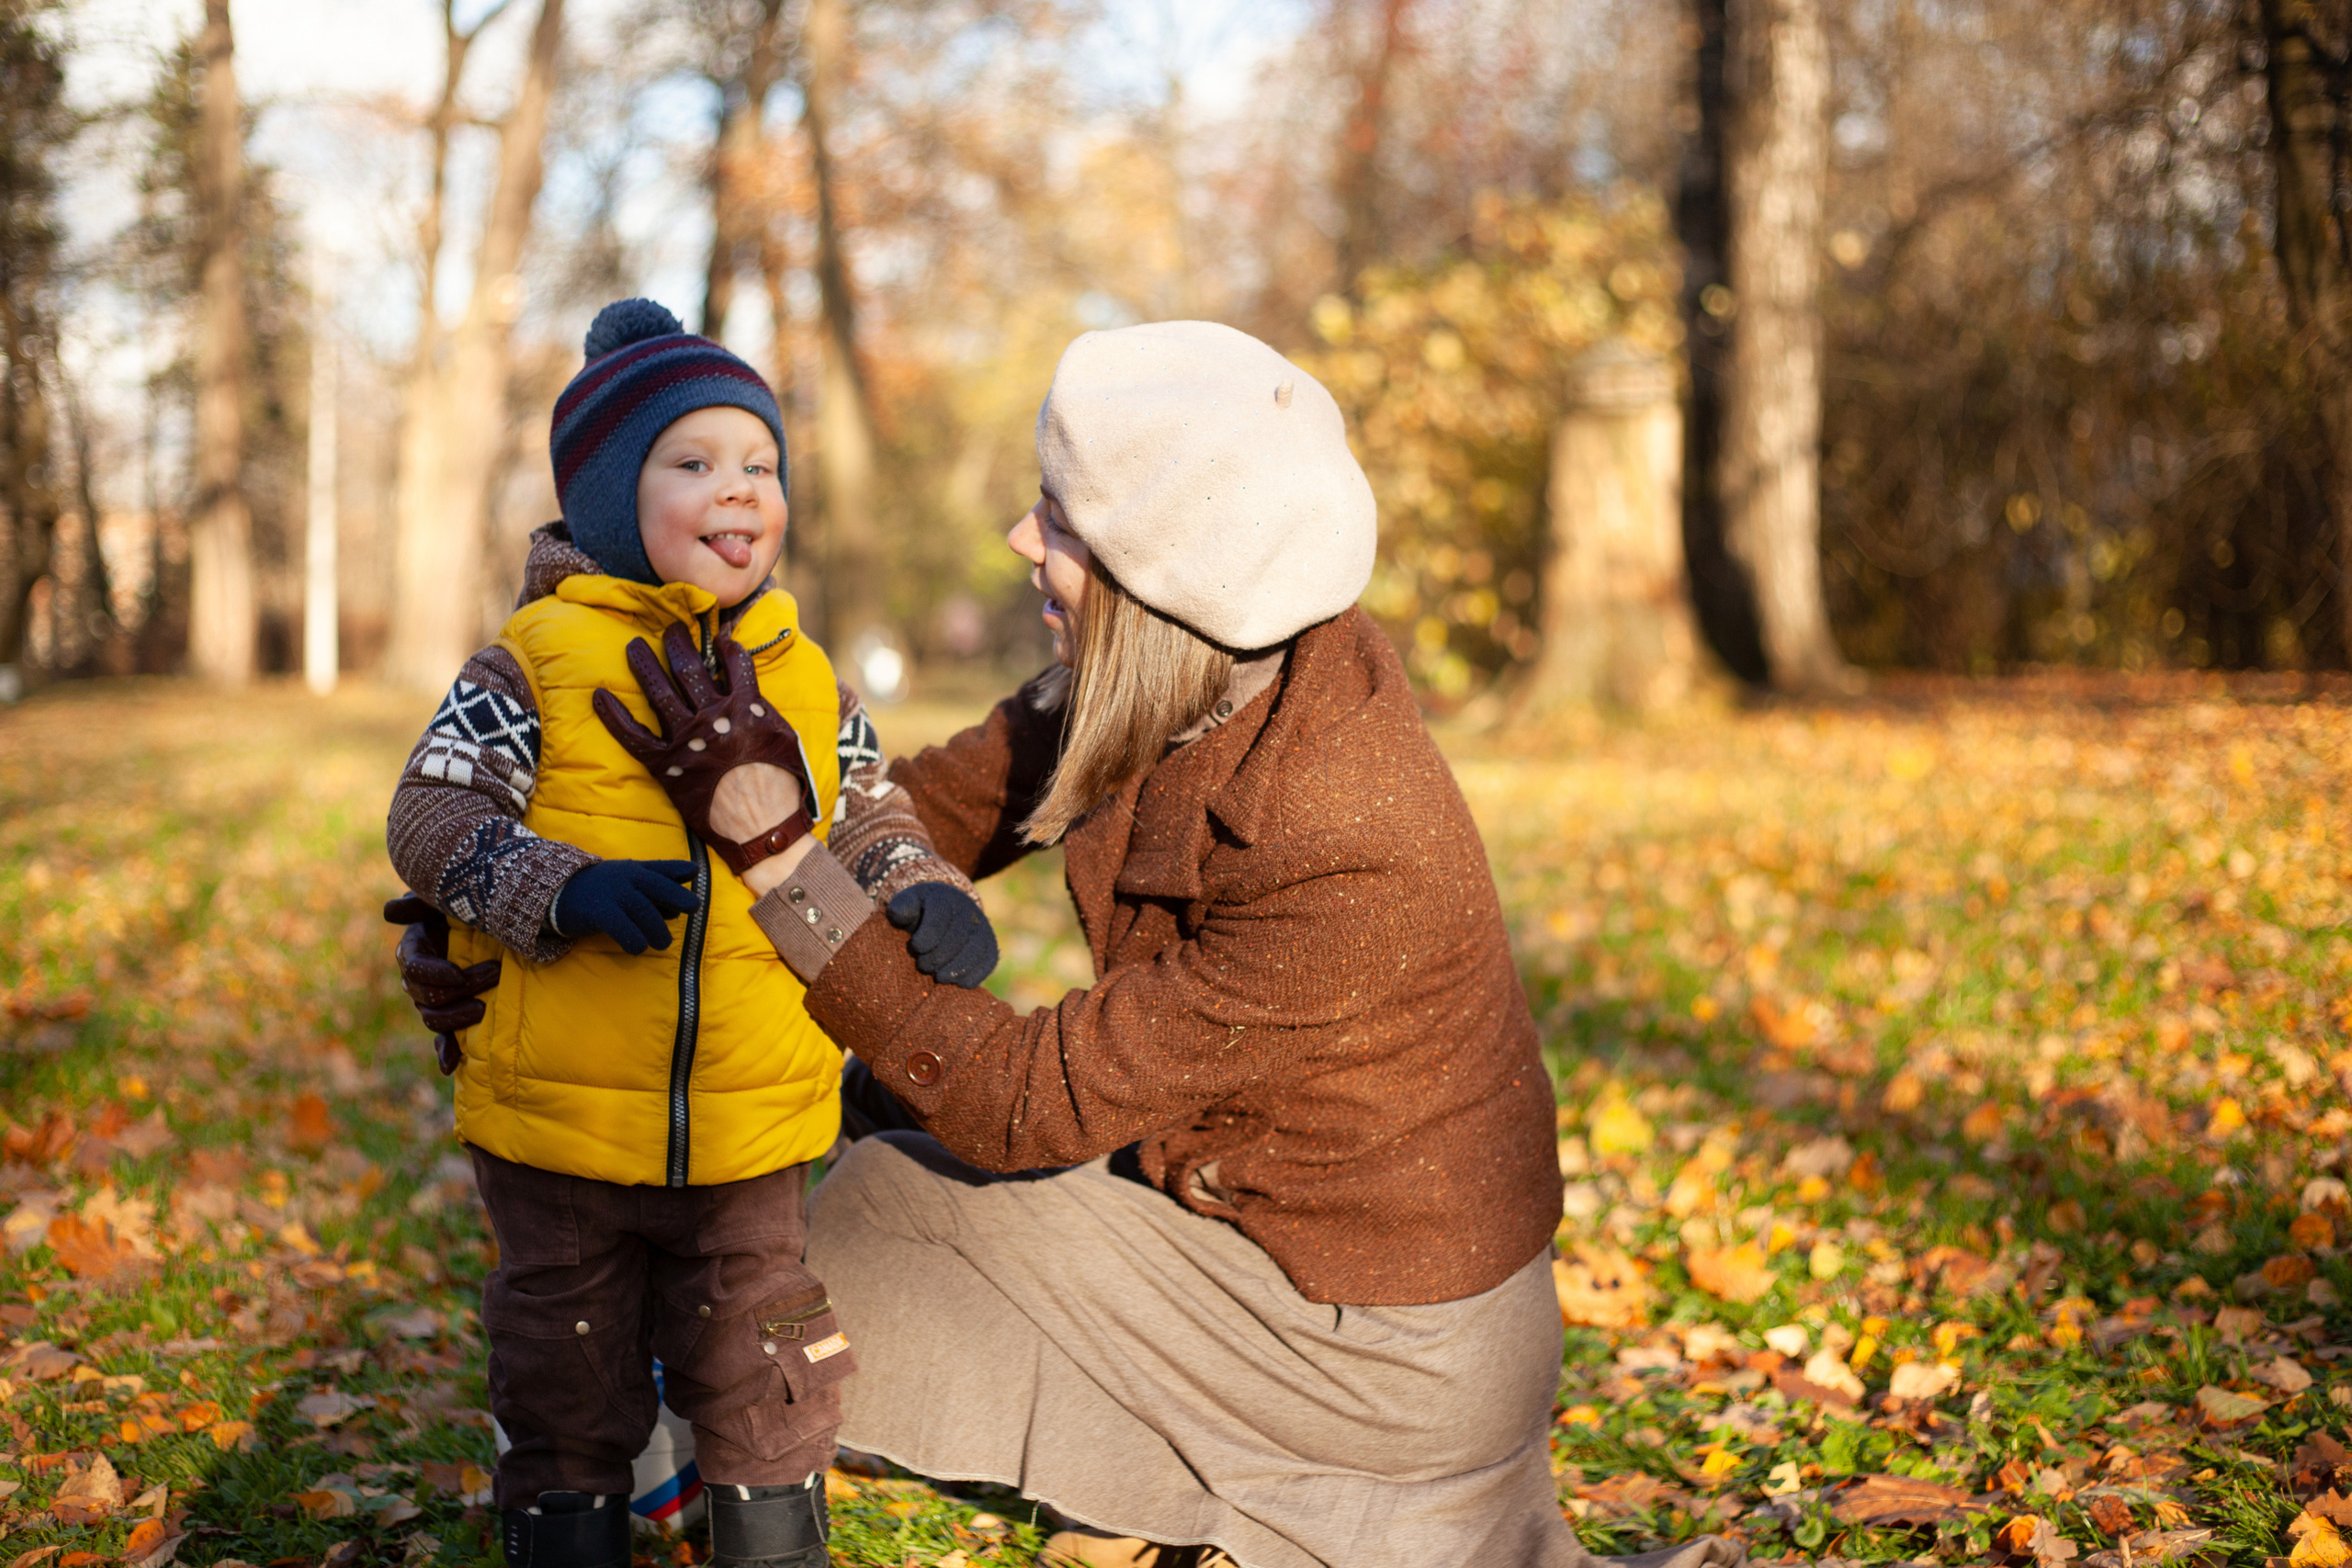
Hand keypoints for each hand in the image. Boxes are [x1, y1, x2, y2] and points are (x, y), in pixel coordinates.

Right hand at [384, 893, 498, 1075]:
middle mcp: (418, 978)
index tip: (456, 973)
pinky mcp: (450, 1016)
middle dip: (460, 988)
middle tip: (494, 974)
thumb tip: (389, 911)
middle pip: (426, 995)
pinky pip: (441, 1039)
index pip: (414, 968)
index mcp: (414, 950)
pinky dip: (445, 1053)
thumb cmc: (469, 905)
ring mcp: (432, 1000)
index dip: (433, 973)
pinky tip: (451, 1066)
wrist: (494, 926)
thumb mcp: (447, 899)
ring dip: (456, 1018)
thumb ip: (420, 902)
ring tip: (484, 1009)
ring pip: (433, 1018)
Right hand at [552, 860, 698, 954]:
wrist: (558, 893)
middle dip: (677, 896)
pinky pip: (622, 927)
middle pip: (657, 886)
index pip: (660, 869)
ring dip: (657, 930)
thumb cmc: (602, 889)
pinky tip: (637, 948)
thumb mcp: (628, 878)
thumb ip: (658, 878)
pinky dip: (633, 940)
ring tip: (662, 943)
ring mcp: (613, 894)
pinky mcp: (599, 912)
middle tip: (694, 908)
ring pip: (644, 911)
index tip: (694, 872)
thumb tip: (689, 882)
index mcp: (635, 870)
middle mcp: (626, 878)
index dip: (678, 870)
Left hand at [592, 622, 815, 875]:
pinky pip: (632, 735)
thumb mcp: (787, 738)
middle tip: (669, 628)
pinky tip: (599, 694)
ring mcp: (687, 739)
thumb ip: (767, 709)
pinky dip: (614, 714)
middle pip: (689, 668)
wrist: (764, 827)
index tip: (719, 637)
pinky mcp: (666, 764)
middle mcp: (713, 715)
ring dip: (645, 664)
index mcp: (746, 706)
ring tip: (634, 645)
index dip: (727, 647)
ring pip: (659, 690)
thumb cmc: (783, 788)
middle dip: (678, 643)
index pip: (734, 663)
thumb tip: (754, 692)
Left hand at [885, 883, 999, 988]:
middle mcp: (968, 911)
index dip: (928, 935)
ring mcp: (982, 928)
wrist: (947, 911)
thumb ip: (900, 907)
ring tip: (939, 978)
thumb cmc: (920, 911)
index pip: (939, 917)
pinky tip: (958, 982)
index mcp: (944, 898)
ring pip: (975, 950)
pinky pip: (988, 961)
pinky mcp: (990, 945)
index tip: (916, 947)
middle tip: (923, 966)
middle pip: (958, 936)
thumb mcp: (907, 903)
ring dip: (957, 968)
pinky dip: (974, 974)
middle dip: (939, 956)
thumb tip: (896, 914)